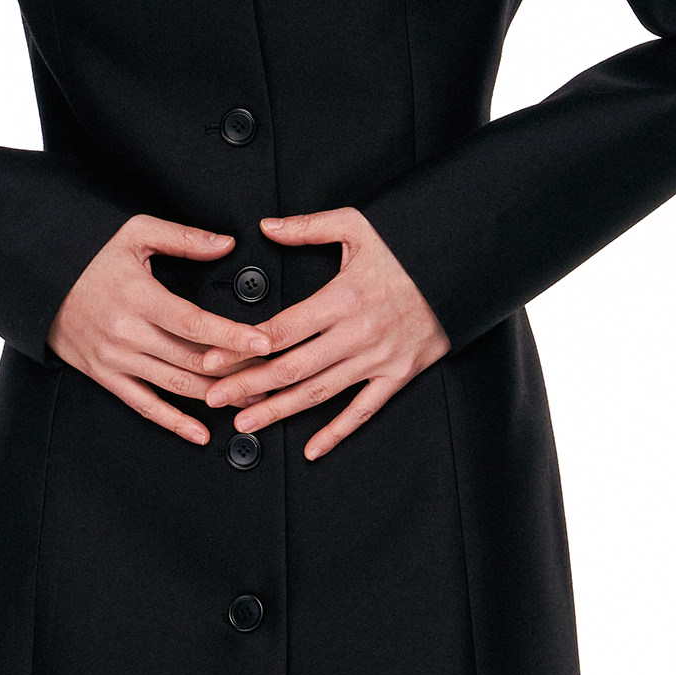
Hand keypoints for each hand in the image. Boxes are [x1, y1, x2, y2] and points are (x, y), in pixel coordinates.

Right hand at [48, 215, 275, 443]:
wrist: (38, 280)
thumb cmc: (87, 255)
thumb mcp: (134, 233)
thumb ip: (184, 238)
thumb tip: (226, 244)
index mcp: (139, 297)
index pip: (195, 323)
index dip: (233, 335)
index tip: (265, 342)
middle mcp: (127, 333)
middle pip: (192, 360)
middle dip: (236, 371)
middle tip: (272, 375)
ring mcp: (115, 358)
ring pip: (175, 386)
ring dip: (216, 398)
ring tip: (251, 401)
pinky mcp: (104, 375)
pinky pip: (143, 405)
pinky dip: (173, 423)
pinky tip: (200, 432)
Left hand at [202, 207, 449, 460]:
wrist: (464, 265)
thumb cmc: (410, 246)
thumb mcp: (358, 225)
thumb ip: (308, 227)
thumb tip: (268, 226)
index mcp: (342, 297)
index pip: (280, 329)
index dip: (241, 348)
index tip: (211, 360)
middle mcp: (357, 332)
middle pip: (292, 367)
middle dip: (247, 386)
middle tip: (214, 400)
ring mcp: (379, 357)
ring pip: (320, 392)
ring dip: (279, 411)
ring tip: (245, 423)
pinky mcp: (399, 373)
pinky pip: (364, 410)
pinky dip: (338, 432)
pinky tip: (313, 448)